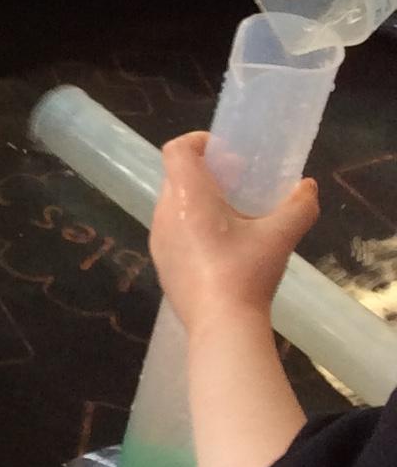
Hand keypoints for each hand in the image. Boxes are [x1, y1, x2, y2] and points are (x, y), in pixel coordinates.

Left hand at [148, 132, 317, 332]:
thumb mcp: (280, 236)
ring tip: (231, 218)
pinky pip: (172, 232)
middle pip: (176, 177)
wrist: (220, 325)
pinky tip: (219, 249)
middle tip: (237, 184)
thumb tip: (308, 188)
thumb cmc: (246, 272)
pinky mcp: (161, 264)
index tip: (223, 153)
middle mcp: (164, 213)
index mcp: (188, 196)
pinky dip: (191, 228)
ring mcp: (158, 240)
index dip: (196, 142)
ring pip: (173, 205)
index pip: (177, 151)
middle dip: (204, 173)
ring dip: (197, 202)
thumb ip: (298, 206)